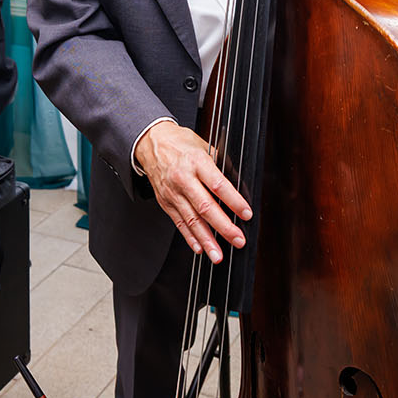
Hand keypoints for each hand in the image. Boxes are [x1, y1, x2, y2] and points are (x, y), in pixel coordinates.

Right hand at [134, 121, 250, 262]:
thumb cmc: (180, 144)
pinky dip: (189, 237)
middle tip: (238, 240)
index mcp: (196, 162)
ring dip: (206, 240)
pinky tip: (199, 248)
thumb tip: (239, 186)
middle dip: (223, 227)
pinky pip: (178, 223)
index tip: (246, 214)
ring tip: (218, 255)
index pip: (217, 185)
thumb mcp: (204, 146)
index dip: (233, 201)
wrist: (151, 143)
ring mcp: (173, 193)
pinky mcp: (165, 202)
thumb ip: (221, 166)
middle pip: (205, 206)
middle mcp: (183, 179)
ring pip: (191, 220)